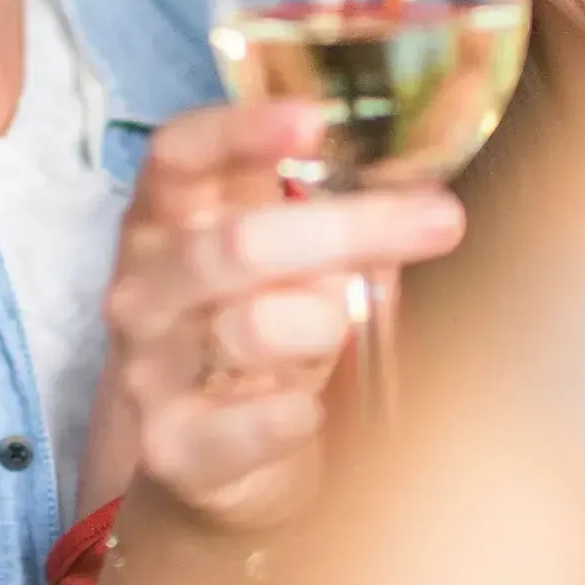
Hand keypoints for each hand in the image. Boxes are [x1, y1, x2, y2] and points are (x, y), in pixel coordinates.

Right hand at [100, 102, 464, 533]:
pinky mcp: (170, 446)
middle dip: (347, 229)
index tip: (314, 118)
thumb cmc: (263, 335)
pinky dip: (290, 416)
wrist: (211, 467)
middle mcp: (145, 287)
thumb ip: (338, 220)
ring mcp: (149, 367)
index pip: (179, 154)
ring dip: (323, 327)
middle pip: (238, 242)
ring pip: (249, 326)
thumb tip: (426, 192)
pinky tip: (312, 412)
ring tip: (341, 337)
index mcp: (166, 220)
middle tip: (440, 220)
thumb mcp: (292, 264)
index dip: (239, 130)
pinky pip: (241, 425)